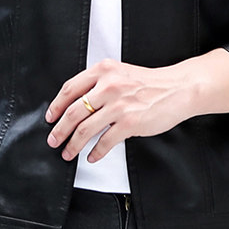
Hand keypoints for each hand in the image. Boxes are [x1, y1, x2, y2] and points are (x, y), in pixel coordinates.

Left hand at [45, 49, 228, 163]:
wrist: (177, 88)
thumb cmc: (150, 83)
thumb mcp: (121, 73)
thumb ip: (100, 83)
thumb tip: (77, 103)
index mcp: (104, 71)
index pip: (70, 88)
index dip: (56, 106)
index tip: (50, 117)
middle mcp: (108, 86)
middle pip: (73, 112)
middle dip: (59, 130)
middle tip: (53, 140)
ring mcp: (119, 105)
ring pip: (85, 129)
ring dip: (73, 144)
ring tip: (67, 153)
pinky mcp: (130, 123)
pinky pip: (105, 142)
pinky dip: (95, 152)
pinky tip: (92, 157)